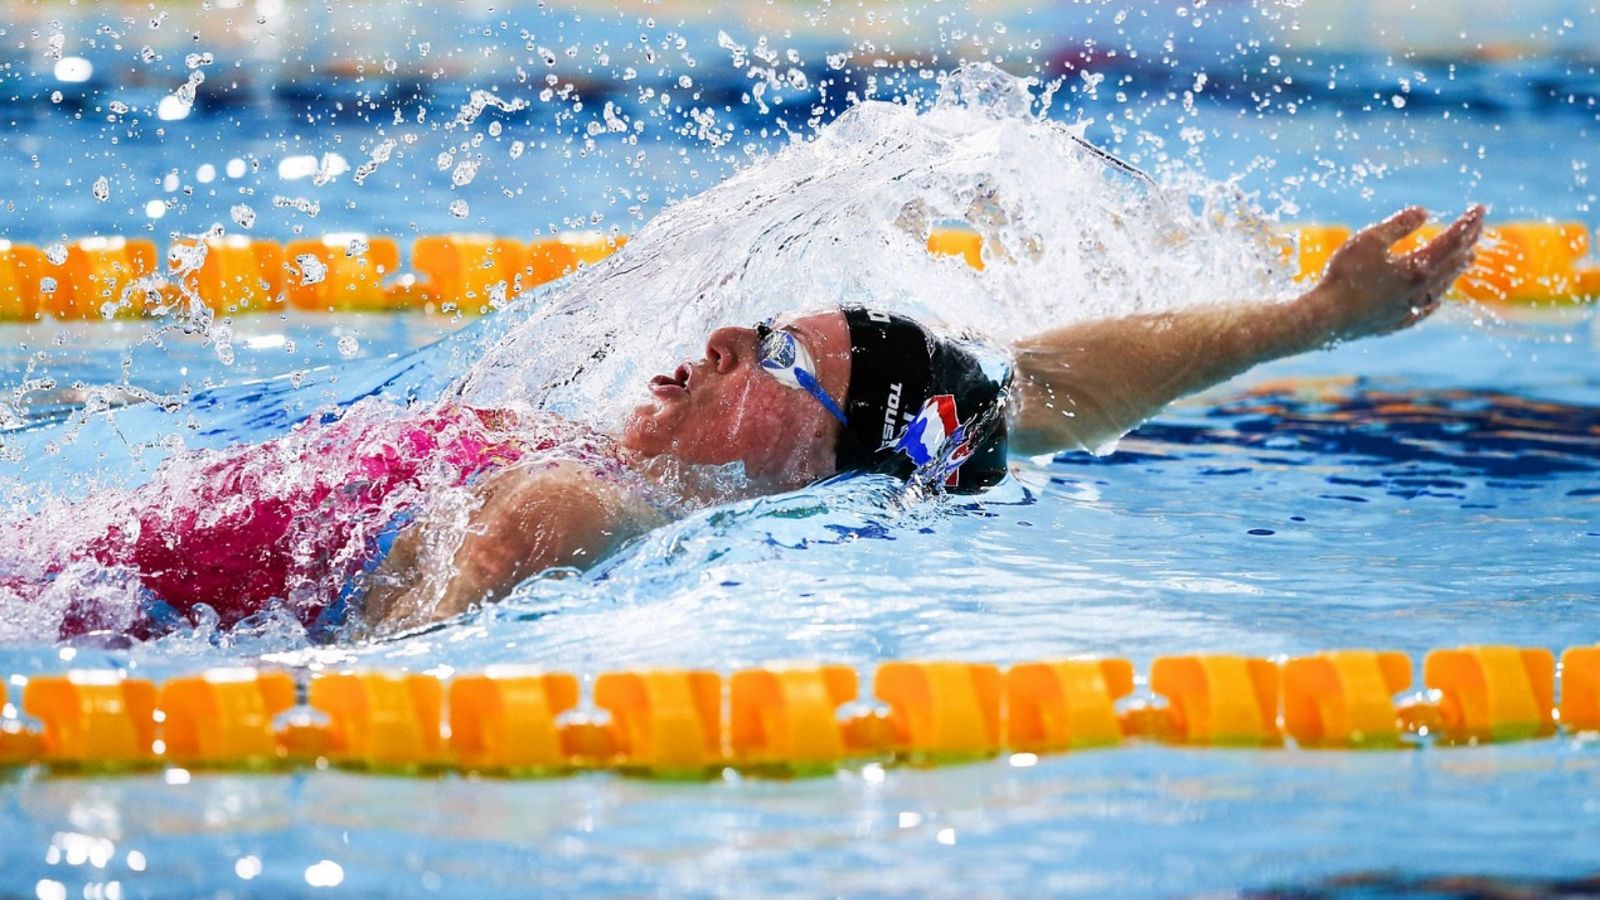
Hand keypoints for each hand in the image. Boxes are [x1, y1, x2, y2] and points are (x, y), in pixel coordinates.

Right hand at [1300, 205, 1485, 343]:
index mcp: (1418, 268)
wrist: (1326, 318)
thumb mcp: (1369, 240)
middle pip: (1453, 263)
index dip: (1467, 224)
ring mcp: (1410, 309)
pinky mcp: (1396, 323)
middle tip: (1478, 228)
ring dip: (1457, 269)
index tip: (1480, 209)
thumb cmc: (1344, 276)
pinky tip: (1436, 299)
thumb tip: (1423, 211)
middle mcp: (1421, 290)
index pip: (1452, 241)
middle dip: (1468, 242)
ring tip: (1467, 258)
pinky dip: (1436, 298)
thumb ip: (1399, 225)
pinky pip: (1425, 310)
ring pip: (1443, 287)